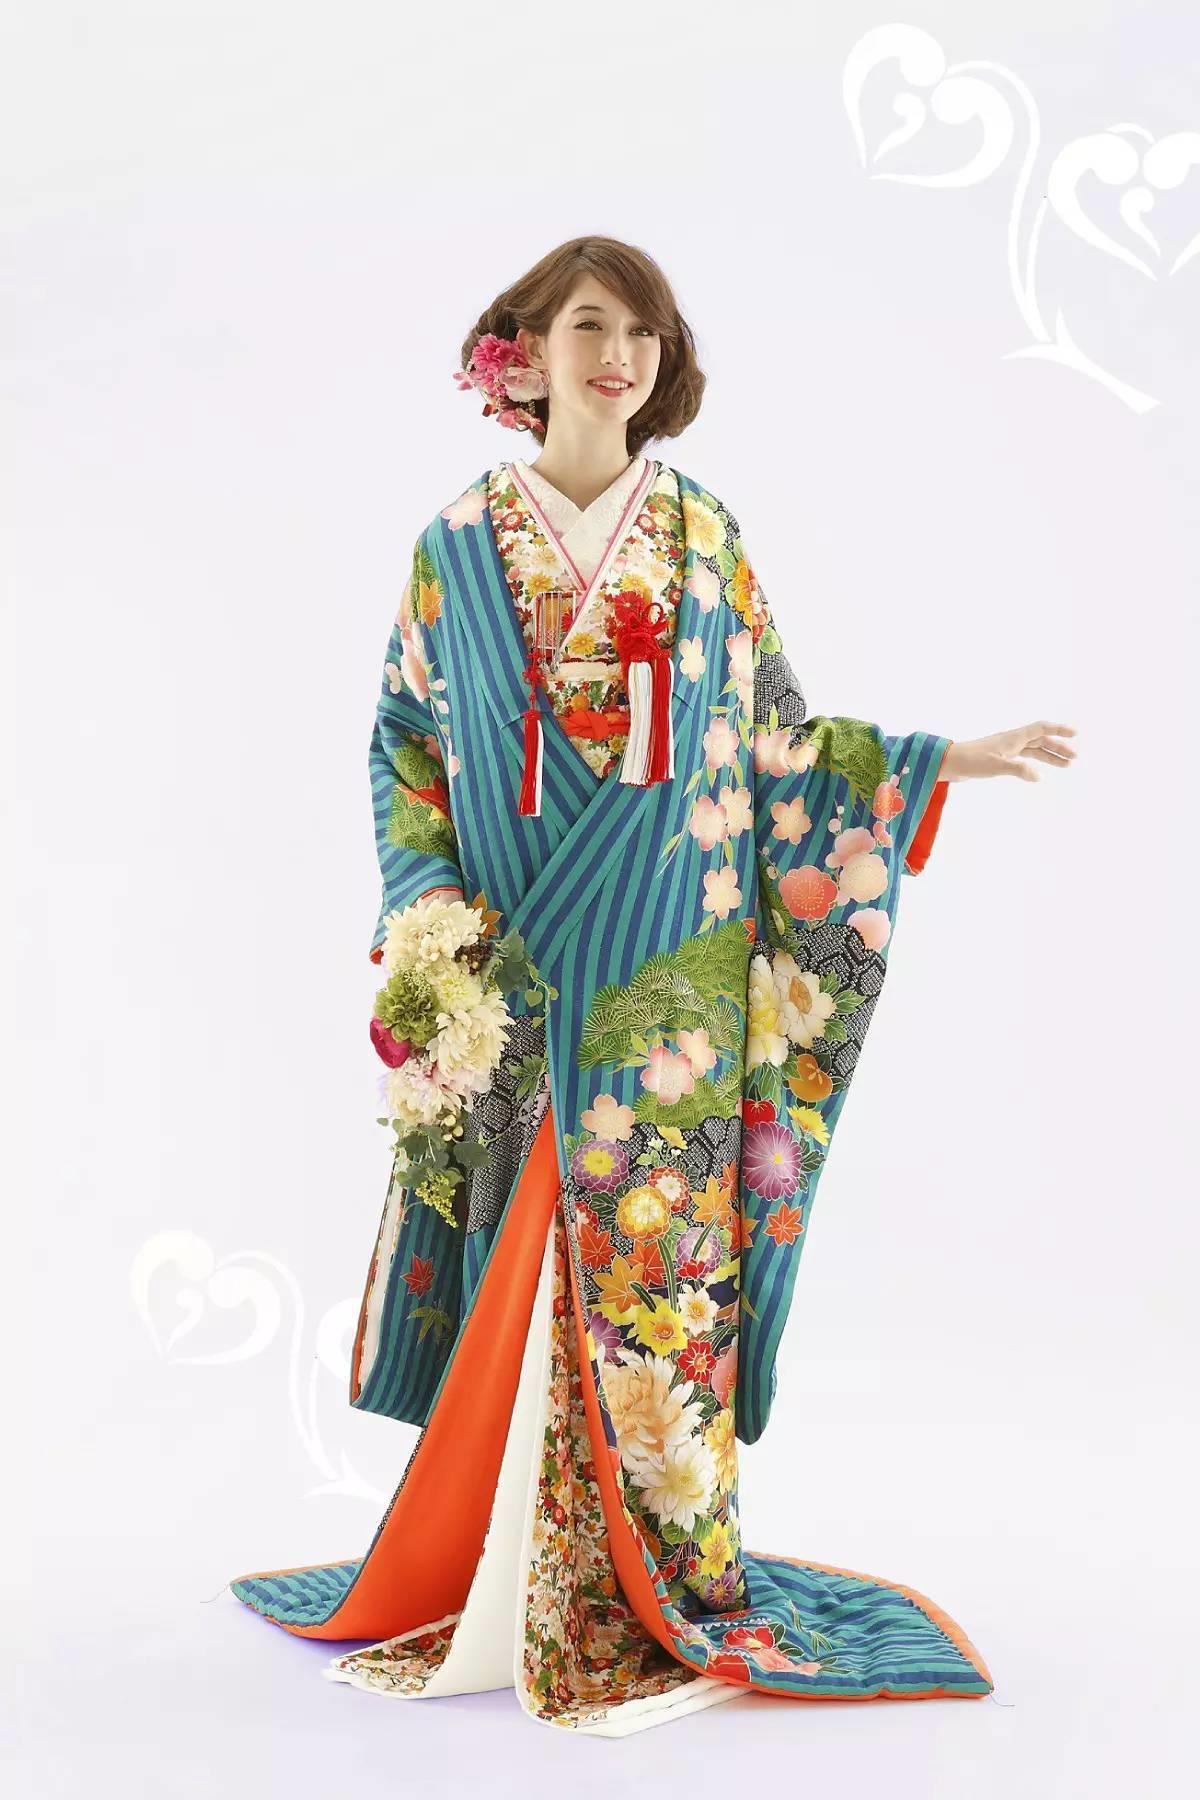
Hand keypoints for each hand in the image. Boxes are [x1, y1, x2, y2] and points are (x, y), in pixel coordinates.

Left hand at [940, 722, 1077, 783]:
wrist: (949, 763)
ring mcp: (1006, 750)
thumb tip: (1038, 776)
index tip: (1075, 734)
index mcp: (1013, 738)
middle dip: (1058, 748)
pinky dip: (1034, 763)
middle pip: (1040, 741)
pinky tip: (1038, 773)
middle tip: (1074, 759)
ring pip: (1033, 750)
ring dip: (1049, 756)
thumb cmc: (970, 762)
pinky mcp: (999, 759)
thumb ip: (1017, 769)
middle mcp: (1011, 741)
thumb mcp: (995, 766)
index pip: (1041, 729)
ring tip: (1066, 766)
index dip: (1058, 730)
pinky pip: (1023, 758)